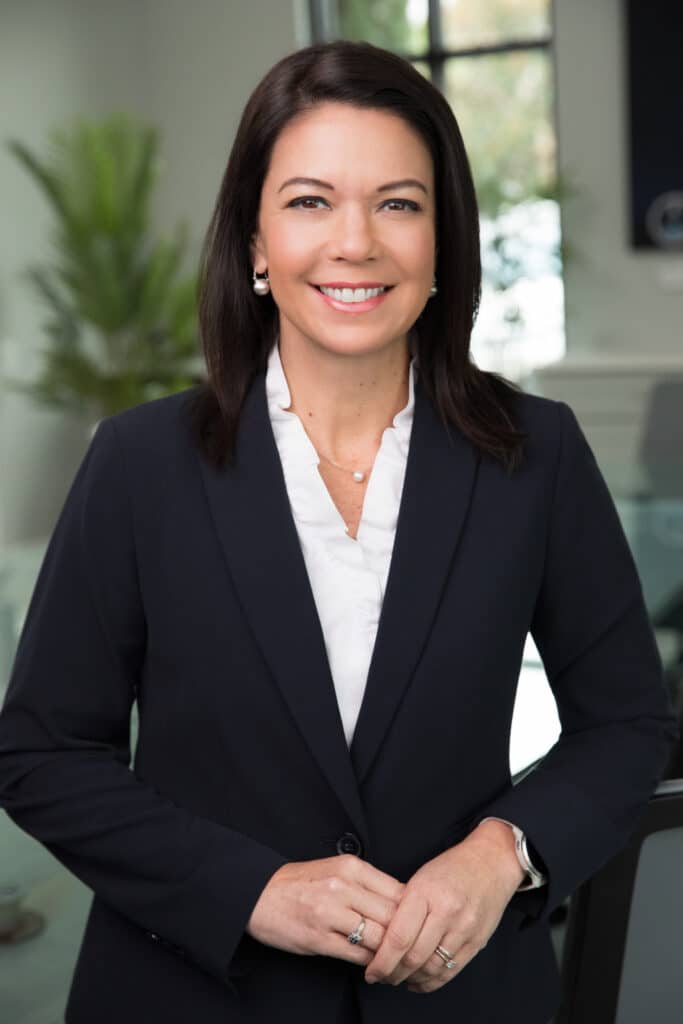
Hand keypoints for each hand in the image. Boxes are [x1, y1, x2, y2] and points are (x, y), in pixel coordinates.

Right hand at [246, 855, 404, 967]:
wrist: (259, 894)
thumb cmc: (300, 883)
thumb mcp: (335, 870)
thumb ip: (367, 883)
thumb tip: (403, 903)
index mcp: (351, 867)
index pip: (399, 891)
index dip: (413, 913)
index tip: (418, 926)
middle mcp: (343, 886)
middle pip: (393, 915)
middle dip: (406, 936)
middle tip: (415, 949)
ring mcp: (330, 912)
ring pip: (379, 937)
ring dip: (391, 954)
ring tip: (397, 962)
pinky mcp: (318, 937)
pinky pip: (357, 954)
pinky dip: (370, 963)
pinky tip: (373, 966)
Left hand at [364, 821, 523, 992]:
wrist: (491, 863)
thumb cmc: (452, 867)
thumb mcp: (420, 877)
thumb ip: (402, 908)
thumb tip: (378, 939)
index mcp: (425, 893)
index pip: (399, 937)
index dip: (382, 961)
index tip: (371, 971)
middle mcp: (447, 912)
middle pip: (414, 957)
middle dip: (393, 973)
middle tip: (381, 976)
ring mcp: (464, 929)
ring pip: (432, 968)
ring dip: (411, 979)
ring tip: (398, 978)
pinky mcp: (477, 942)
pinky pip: (451, 971)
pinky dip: (431, 982)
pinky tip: (419, 981)